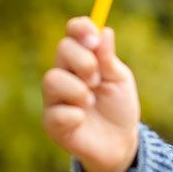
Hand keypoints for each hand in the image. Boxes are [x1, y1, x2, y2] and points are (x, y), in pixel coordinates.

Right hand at [42, 16, 140, 171]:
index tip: (94, 38)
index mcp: (82, 59)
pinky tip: (83, 120)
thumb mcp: (120, 80)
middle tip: (97, 80)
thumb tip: (105, 31)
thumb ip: (109, 59)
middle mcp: (64, 74)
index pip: (73, 33)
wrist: (121, 142)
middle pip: (62, 49)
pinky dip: (75, 114)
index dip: (81, 29)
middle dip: (84, 62)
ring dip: (77, 89)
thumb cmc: (119, 108)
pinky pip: (56, 111)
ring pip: (52, 79)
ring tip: (91, 102)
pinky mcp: (52, 122)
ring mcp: (55, 97)